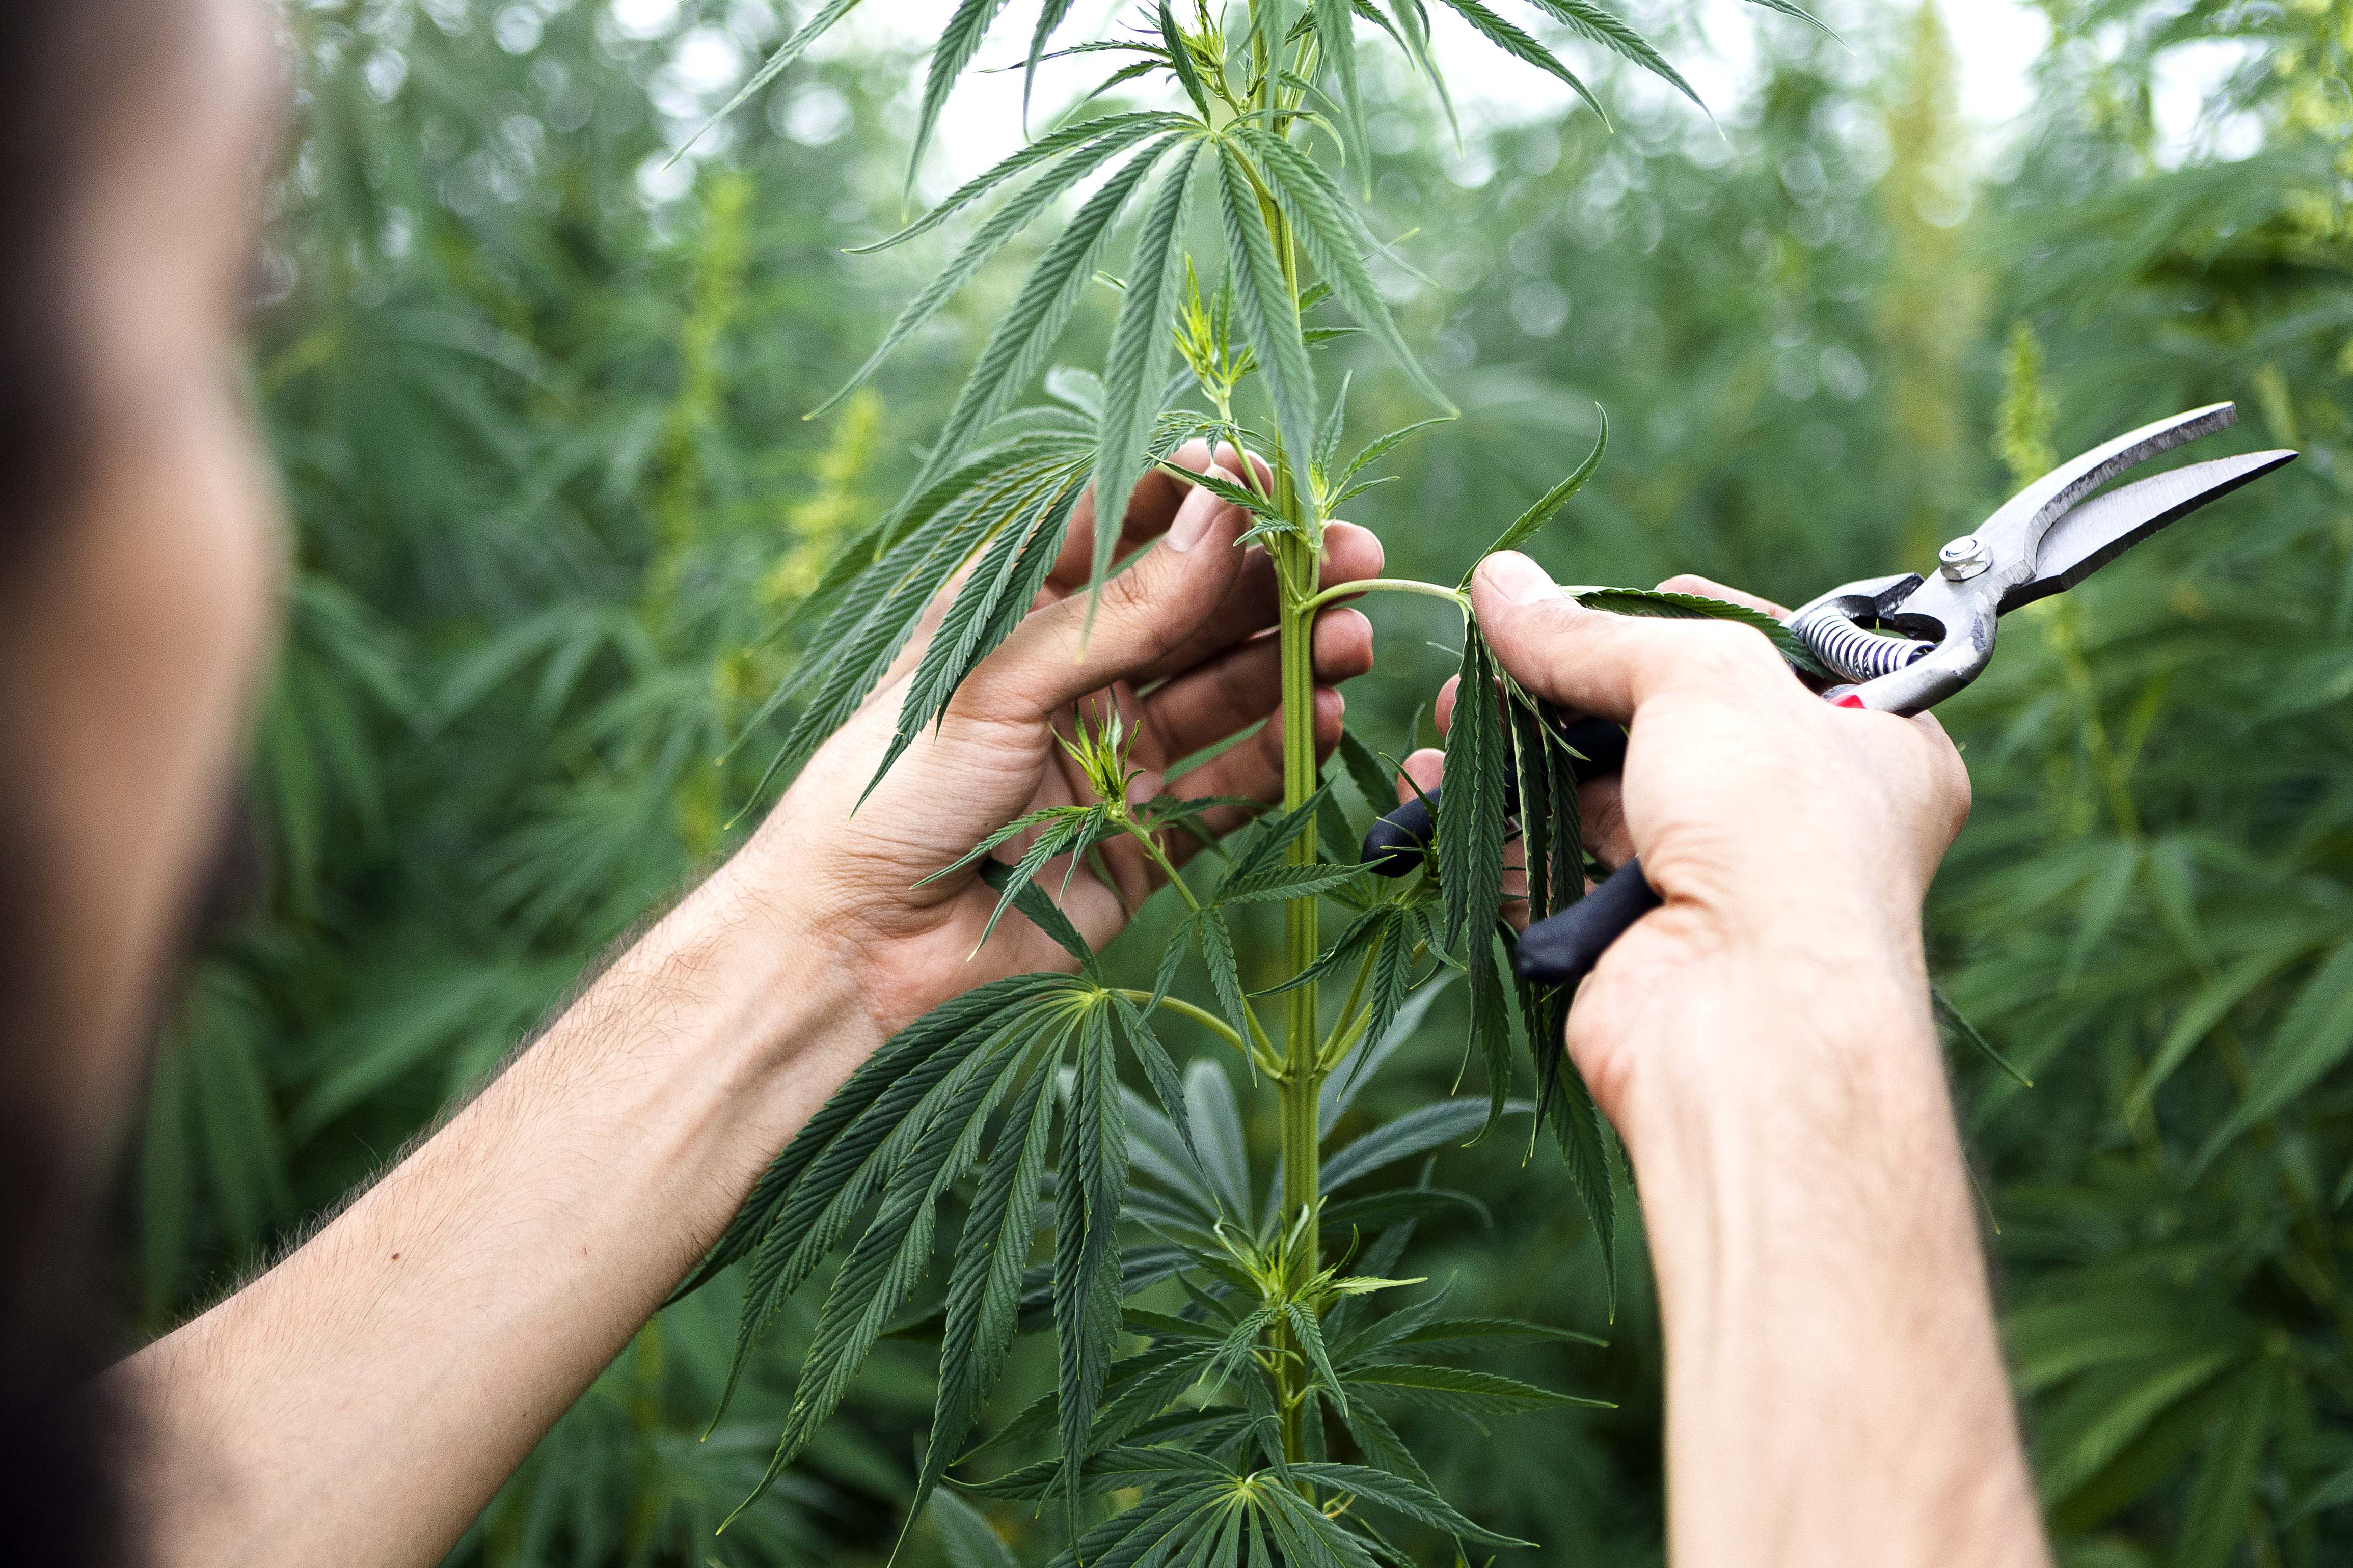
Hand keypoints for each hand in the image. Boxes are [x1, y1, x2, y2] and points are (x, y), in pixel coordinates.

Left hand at [748, 442, 1379, 1045]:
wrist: (852, 948)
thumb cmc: (889, 789)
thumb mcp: (998, 679)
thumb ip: (1119, 609)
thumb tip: (1221, 514)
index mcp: (1018, 609)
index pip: (1125, 523)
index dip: (1202, 497)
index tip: (1277, 481)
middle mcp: (1071, 673)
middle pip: (1194, 607)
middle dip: (1276, 582)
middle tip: (1358, 560)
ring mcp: (1110, 755)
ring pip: (1223, 690)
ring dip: (1291, 660)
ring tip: (1353, 641)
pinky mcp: (1139, 839)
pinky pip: (1228, 785)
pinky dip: (1280, 752)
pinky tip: (1323, 718)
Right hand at [1412, 559, 2039, 1567]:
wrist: (1756, 1042)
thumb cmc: (1780, 853)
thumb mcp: (1700, 692)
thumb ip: (1595, 635)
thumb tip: (1495, 583)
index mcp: (1854, 753)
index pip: (1758, 664)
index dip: (1672, 626)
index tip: (1590, 603)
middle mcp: (1781, 825)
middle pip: (1651, 730)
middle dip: (1562, 694)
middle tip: (1485, 653)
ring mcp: (1694, 899)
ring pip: (1577, 805)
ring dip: (1504, 764)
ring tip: (1432, 731)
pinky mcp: (1615, 957)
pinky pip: (1533, 877)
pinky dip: (1483, 842)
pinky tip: (1428, 805)